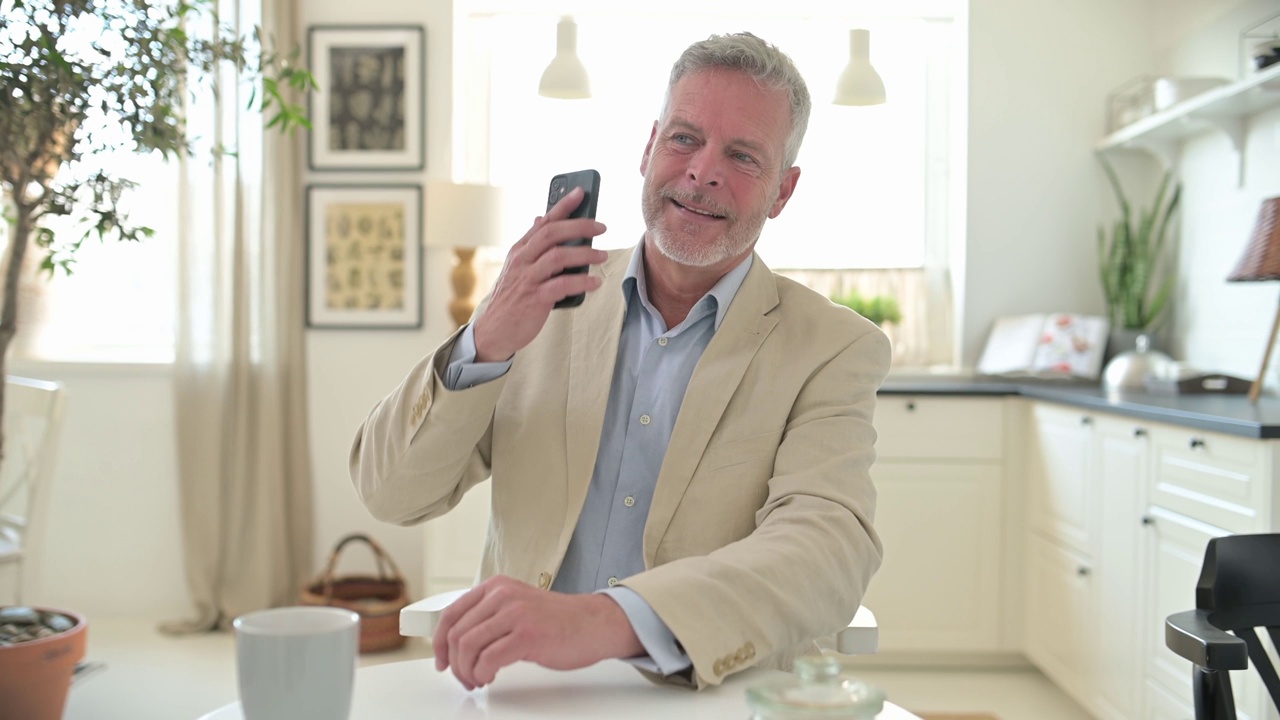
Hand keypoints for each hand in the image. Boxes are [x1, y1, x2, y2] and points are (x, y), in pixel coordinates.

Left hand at [432, 575, 644, 689]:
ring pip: (467, 647)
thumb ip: (489, 617)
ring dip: (467, 672)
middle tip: (464, 677)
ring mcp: (515, 613)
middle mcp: (502, 595)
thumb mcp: (516, 607)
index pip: (451, 613)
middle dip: (455, 664)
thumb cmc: (557, 621)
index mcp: (496, 586)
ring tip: (478, 679)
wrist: (594, 624)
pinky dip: (482, 674)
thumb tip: (457, 643)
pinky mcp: (527, 635)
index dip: (439, 642)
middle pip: (456, 634)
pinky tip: (490, 677)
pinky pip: (488, 660)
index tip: (441, 661)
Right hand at [471, 186, 608, 362]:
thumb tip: (541, 217)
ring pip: (558, 257)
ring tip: (603, 255)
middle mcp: (522, 260)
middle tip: (601, 227)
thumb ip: (532, 245)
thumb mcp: (518, 267)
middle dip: (579, 226)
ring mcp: (527, 279)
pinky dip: (581, 281)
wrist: (493, 331)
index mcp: (520, 250)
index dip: (563, 205)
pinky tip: (595, 282)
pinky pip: (561, 285)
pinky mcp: (535, 299)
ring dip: (584, 253)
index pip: (544, 221)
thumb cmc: (511, 298)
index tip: (582, 191)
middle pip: (552, 234)